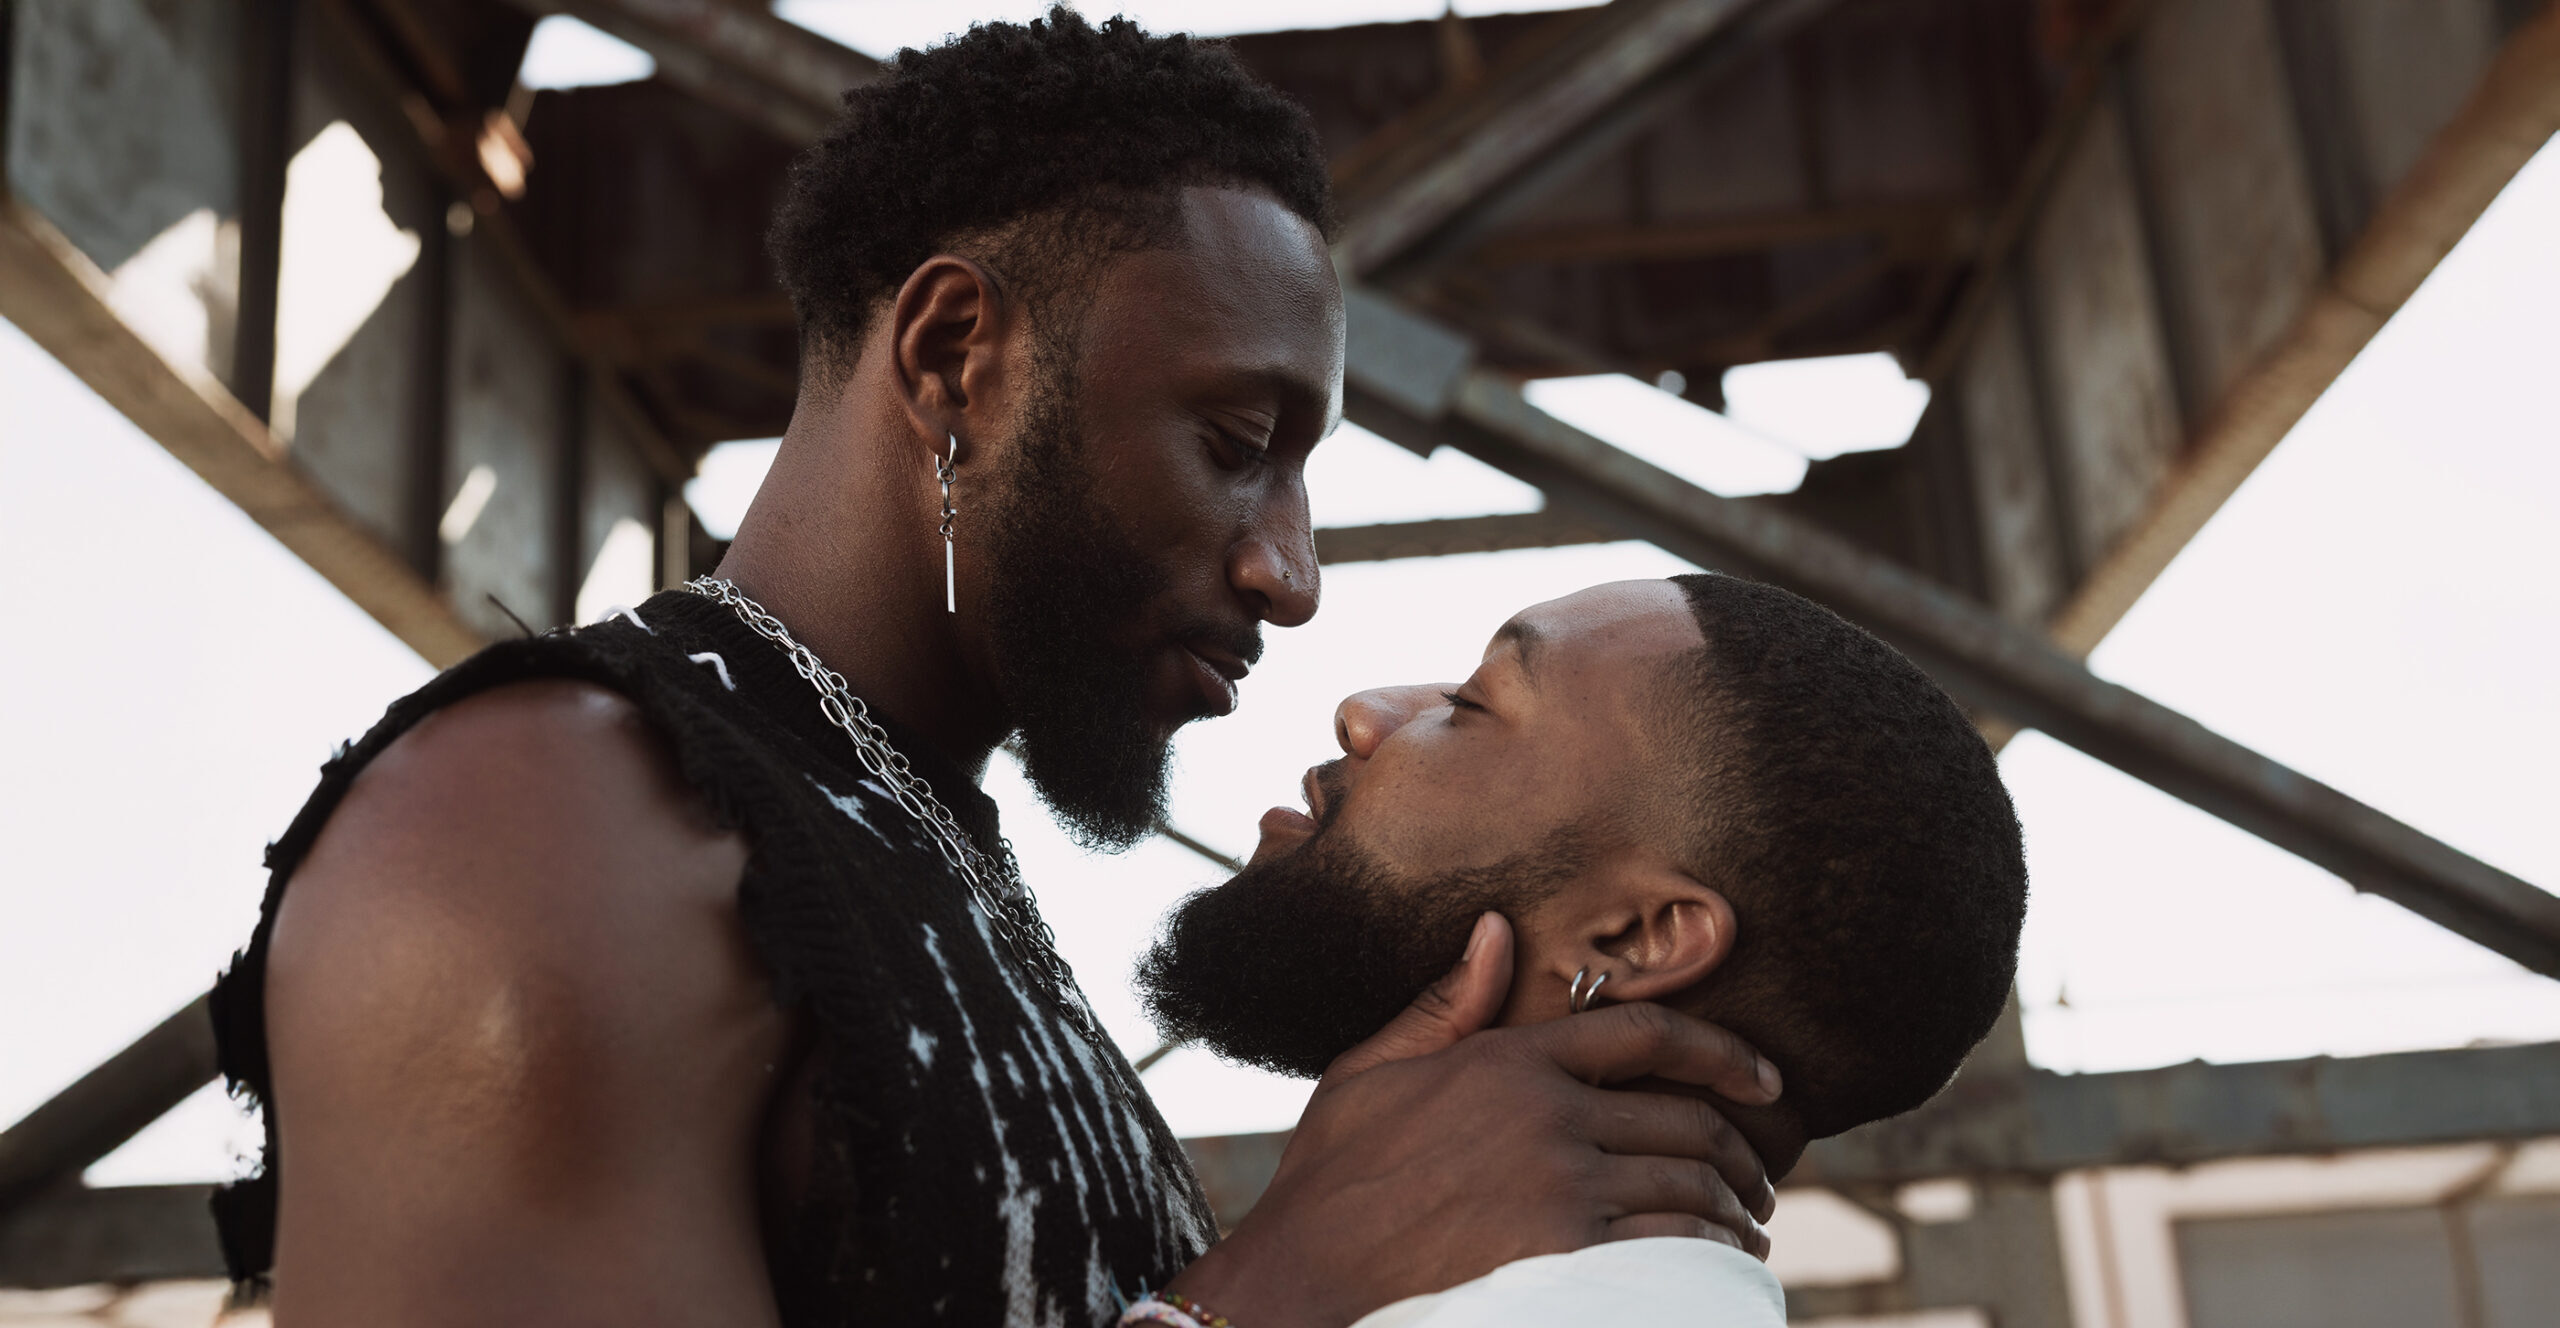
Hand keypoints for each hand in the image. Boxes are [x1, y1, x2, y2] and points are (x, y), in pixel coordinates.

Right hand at [1166, 913, 1780, 1327]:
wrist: (1302, 1275)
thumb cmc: (1329, 1178)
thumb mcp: (1370, 1070)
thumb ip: (1443, 1004)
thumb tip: (1495, 928)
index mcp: (1508, 1060)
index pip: (1645, 1033)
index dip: (1723, 1052)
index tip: (1768, 1081)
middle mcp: (1546, 1115)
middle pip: (1686, 1119)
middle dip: (1742, 1154)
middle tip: (1759, 1184)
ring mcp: (1559, 1186)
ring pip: (1689, 1186)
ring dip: (1735, 1212)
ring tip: (1745, 1231)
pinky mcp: (1566, 1256)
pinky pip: (1670, 1244)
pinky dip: (1710, 1255)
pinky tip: (1716, 1267)